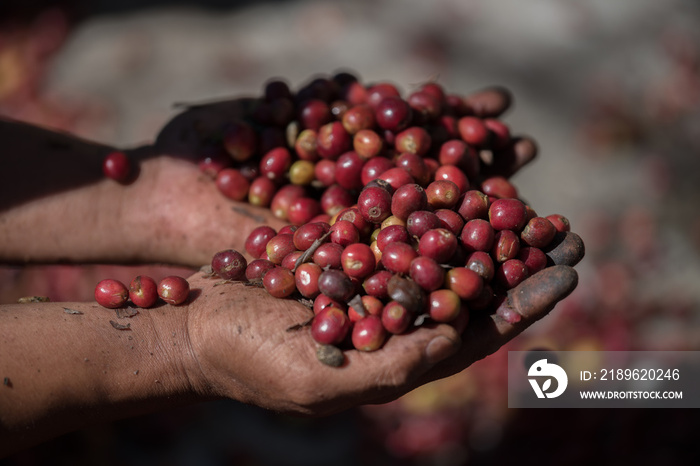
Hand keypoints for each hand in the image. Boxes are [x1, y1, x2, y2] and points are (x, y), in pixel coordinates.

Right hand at [182, 231, 583, 415]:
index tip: (569, 274)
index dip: (523, 305)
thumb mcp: (322, 381)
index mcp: (398, 359)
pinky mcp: (345, 248)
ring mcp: (370, 280)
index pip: (476, 334)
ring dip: (481, 224)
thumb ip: (392, 368)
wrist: (196, 325)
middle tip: (567, 227)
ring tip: (524, 194)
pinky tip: (452, 177)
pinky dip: (427, 202)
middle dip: (517, 259)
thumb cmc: (251, 363)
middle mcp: (392, 319)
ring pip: (438, 250)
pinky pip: (395, 223)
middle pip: (468, 288)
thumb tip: (456, 340)